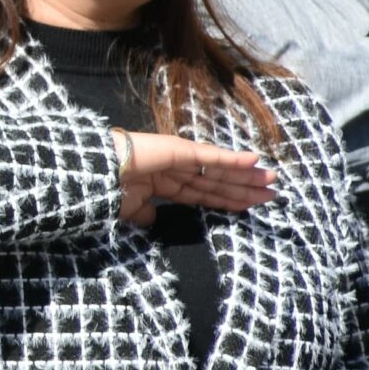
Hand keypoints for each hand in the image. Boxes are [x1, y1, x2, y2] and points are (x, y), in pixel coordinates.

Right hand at [112, 130, 277, 226]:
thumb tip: (152, 219)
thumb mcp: (131, 208)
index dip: (227, 199)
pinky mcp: (180, 150)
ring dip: (247, 175)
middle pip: (218, 182)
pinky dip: (234, 159)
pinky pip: (212, 157)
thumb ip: (145, 213)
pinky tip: (255, 160)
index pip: (204, 194)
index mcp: (165, 184)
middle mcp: (176, 169)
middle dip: (245, 188)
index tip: (249, 205)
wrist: (95, 173)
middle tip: (273, 193)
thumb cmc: (107, 191)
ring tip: (272, 180)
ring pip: (220, 170)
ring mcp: (179, 158)